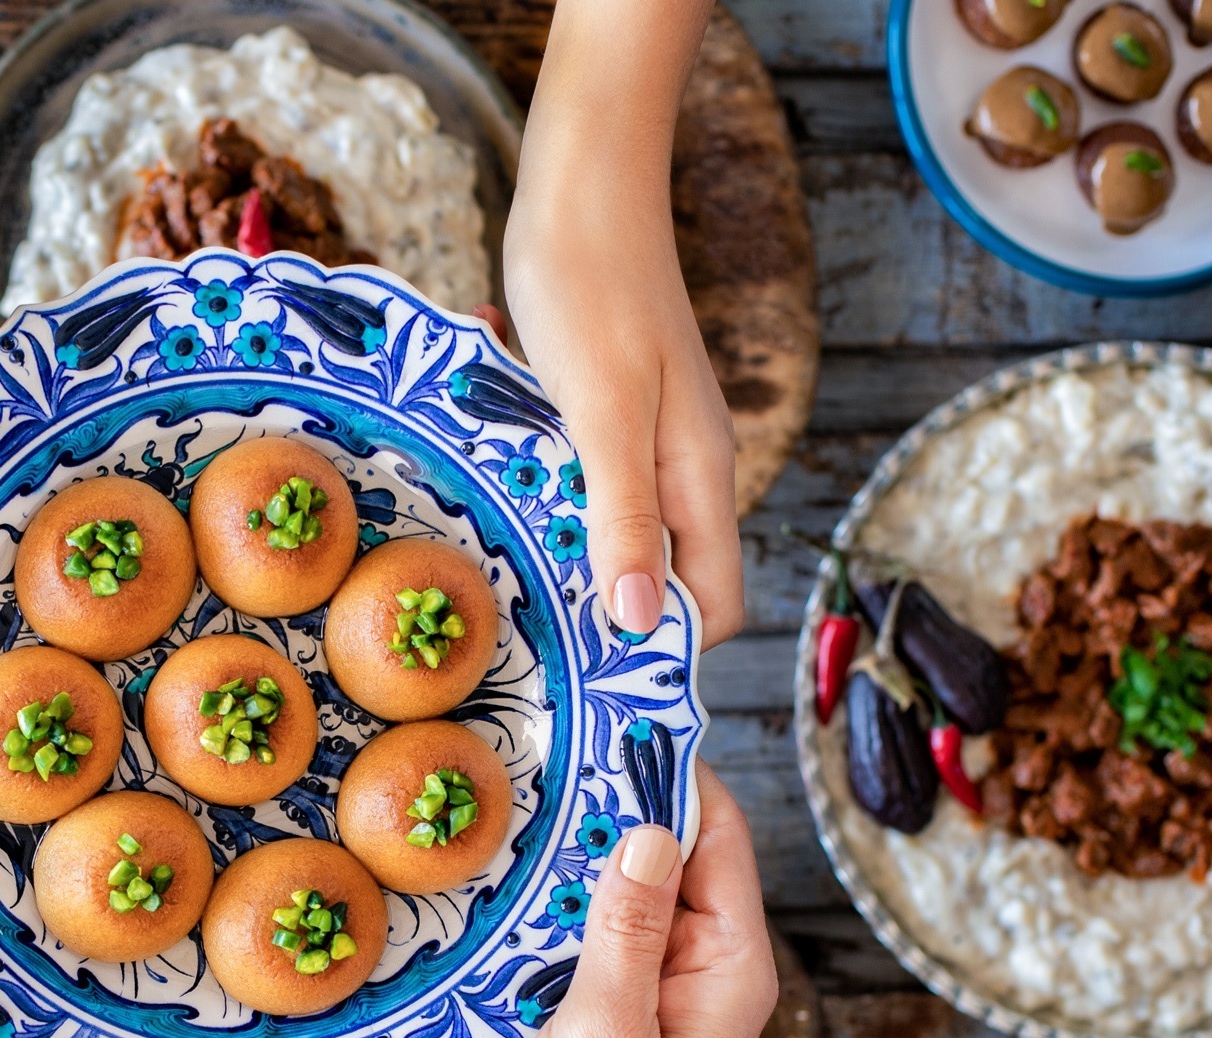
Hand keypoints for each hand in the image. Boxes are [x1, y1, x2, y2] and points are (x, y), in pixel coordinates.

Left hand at [505, 0, 741, 649]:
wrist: (583, 190)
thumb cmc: (595, 291)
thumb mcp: (604, 415)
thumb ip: (625, 519)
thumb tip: (644, 622)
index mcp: (699, 478)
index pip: (713, 604)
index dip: (663, 646)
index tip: (591, 673)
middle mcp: (683, 469)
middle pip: (666, 579)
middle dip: (609, 615)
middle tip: (528, 641)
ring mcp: (644, 442)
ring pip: (621, 537)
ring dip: (571, 562)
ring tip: (505, 585)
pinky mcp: (602, 417)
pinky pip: (585, 491)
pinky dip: (551, 509)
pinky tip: (498, 509)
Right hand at [507, 766, 777, 1037]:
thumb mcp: (605, 1029)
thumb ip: (627, 926)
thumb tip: (650, 825)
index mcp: (729, 963)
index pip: (716, 831)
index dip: (669, 770)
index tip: (607, 715)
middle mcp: (712, 966)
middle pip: (675, 850)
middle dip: (616, 803)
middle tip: (543, 747)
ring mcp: (668, 989)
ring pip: (633, 888)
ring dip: (582, 854)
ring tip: (518, 799)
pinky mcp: (624, 1010)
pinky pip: (603, 932)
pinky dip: (564, 904)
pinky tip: (512, 883)